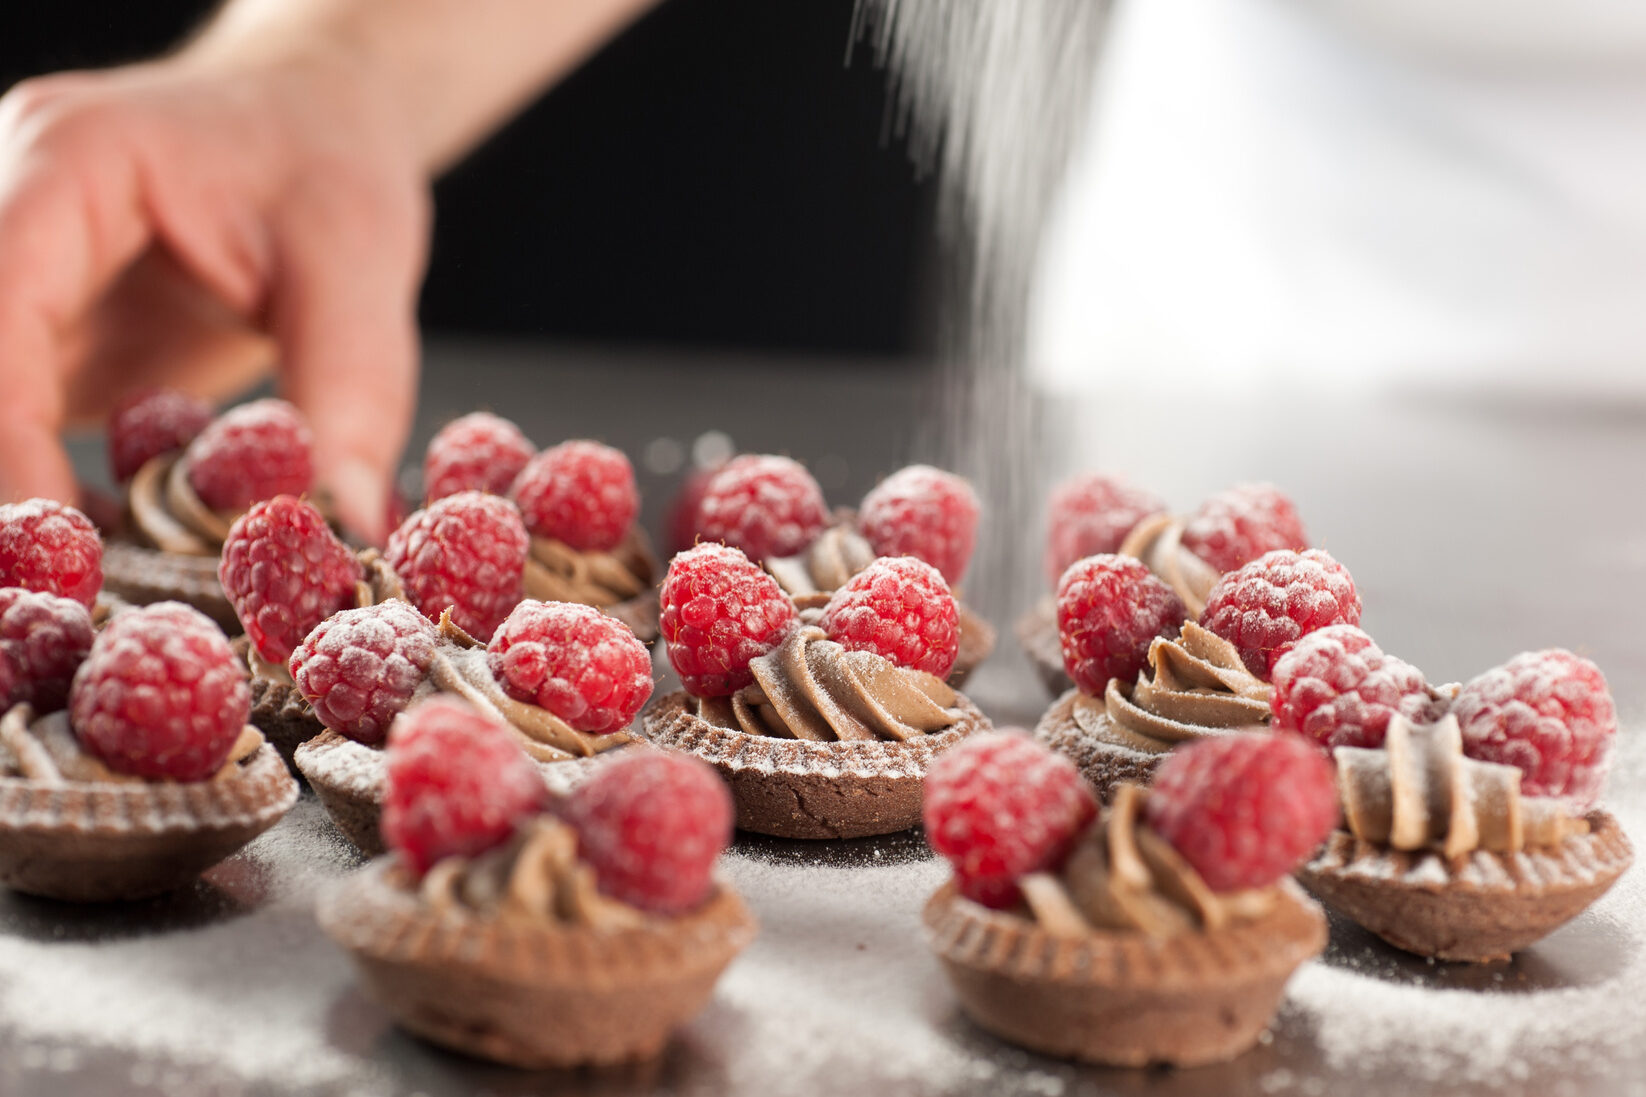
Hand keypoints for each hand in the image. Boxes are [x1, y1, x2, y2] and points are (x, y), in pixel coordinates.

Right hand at [0, 49, 428, 541]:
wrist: (320, 124)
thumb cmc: (332, 165)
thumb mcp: (360, 261)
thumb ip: (350, 391)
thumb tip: (349, 527)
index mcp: (72, 163)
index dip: (13, 438)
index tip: (63, 546)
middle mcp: (16, 213)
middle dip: (12, 480)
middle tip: (78, 588)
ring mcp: (20, 278)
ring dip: (30, 492)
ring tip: (106, 582)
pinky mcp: (45, 337)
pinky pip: (20, 426)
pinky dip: (59, 494)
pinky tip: (125, 548)